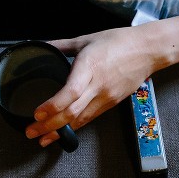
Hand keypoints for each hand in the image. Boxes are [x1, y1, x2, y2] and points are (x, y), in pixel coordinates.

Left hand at [25, 26, 159, 146]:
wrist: (148, 50)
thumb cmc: (118, 41)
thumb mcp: (86, 39)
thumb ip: (61, 45)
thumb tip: (41, 46)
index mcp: (90, 66)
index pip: (70, 92)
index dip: (52, 106)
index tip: (37, 113)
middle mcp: (98, 85)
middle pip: (73, 112)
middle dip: (49, 126)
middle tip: (31, 132)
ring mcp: (107, 96)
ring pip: (81, 120)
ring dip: (60, 132)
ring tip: (42, 138)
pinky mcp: (112, 103)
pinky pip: (90, 118)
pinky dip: (75, 127)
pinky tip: (63, 132)